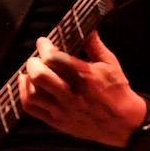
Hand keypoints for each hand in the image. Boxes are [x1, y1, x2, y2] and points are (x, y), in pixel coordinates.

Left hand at [18, 32, 147, 146]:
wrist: (124, 123)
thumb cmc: (117, 91)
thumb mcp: (110, 64)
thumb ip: (94, 44)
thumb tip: (86, 27)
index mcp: (86, 77)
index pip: (55, 59)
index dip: (45, 48)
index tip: (43, 42)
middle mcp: (72, 95)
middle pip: (40, 76)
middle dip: (34, 62)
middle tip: (36, 57)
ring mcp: (63, 110)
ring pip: (33, 94)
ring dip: (28, 79)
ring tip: (31, 71)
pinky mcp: (58, 122)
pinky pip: (32, 109)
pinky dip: (25, 94)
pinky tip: (28, 85)